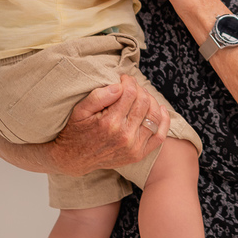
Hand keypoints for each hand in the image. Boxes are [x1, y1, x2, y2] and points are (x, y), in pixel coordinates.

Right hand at [47, 75, 168, 176]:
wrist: (74, 159)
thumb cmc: (77, 131)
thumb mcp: (80, 110)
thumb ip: (99, 96)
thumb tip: (120, 86)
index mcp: (110, 123)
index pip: (130, 93)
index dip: (129, 81)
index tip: (123, 79)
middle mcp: (125, 136)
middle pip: (144, 102)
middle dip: (139, 89)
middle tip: (130, 87)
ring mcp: (134, 147)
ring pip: (154, 116)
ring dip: (151, 101)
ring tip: (141, 97)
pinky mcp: (138, 155)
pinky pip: (160, 136)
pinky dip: (164, 121)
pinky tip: (160, 109)